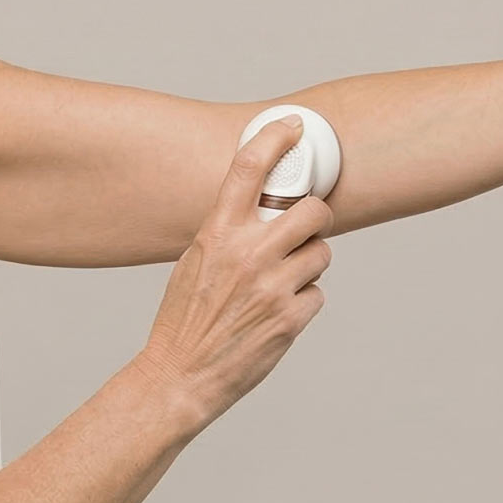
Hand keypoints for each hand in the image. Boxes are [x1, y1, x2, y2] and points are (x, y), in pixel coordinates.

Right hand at [132, 116, 334, 430]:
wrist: (181, 376)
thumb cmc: (185, 319)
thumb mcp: (196, 261)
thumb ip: (228, 231)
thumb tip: (265, 208)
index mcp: (217, 233)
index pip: (248, 169)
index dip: (275, 138)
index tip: (292, 127)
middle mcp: (248, 254)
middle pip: (312, 209)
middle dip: (316, 217)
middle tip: (307, 228)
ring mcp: (273, 286)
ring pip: (321, 253)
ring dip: (308, 264)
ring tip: (279, 283)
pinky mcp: (291, 317)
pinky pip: (317, 293)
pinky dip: (303, 301)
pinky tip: (276, 313)